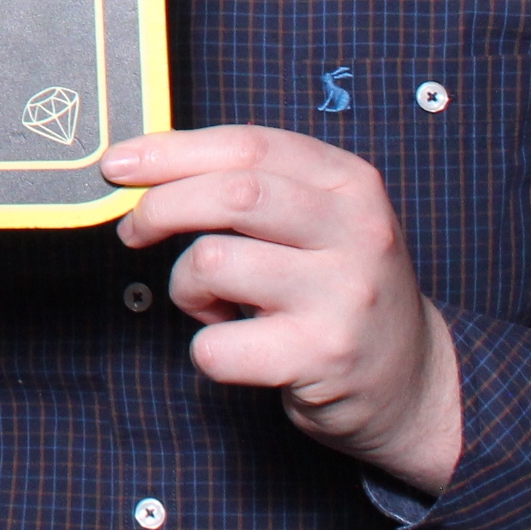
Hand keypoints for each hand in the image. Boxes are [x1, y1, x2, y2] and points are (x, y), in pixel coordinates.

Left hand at [107, 127, 460, 494]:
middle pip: (232, 194)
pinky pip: (217, 344)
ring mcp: (344, 296)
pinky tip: (239, 343)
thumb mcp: (318, 220)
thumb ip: (251, 184)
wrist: (410, 384)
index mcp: (350, 183)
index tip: (120, 164)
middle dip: (160, 207)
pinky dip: (206, 346)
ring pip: (214, 263)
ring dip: (185, 286)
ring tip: (214, 301)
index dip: (171, 150)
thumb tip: (142, 163)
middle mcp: (357, 232)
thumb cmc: (336, 289)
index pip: (248, 145)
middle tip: (135, 230)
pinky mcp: (323, 357)